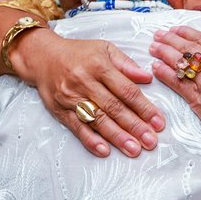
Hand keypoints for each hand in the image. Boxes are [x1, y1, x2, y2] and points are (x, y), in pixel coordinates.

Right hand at [16, 30, 164, 157]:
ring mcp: (70, 97)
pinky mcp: (59, 109)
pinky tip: (104, 150)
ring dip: (116, 137)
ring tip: (133, 150)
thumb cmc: (78, 53)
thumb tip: (147, 78)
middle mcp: (84, 81)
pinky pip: (76, 127)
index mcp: (99, 65)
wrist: (42, 56)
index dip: (144, 108)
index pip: (126, 90)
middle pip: (113, 108)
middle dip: (134, 126)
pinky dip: (90, 140)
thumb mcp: (104, 49)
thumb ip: (126, 64)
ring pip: (97, 120)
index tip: (159, 122)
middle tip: (150, 142)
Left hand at [149, 22, 200, 149]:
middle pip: (187, 48)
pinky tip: (155, 68)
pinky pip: (177, 84)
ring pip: (179, 63)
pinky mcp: (198, 101)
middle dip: (170, 39)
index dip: (187, 33)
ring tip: (152, 47)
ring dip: (163, 53)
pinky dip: (164, 74)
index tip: (175, 29)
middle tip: (157, 34)